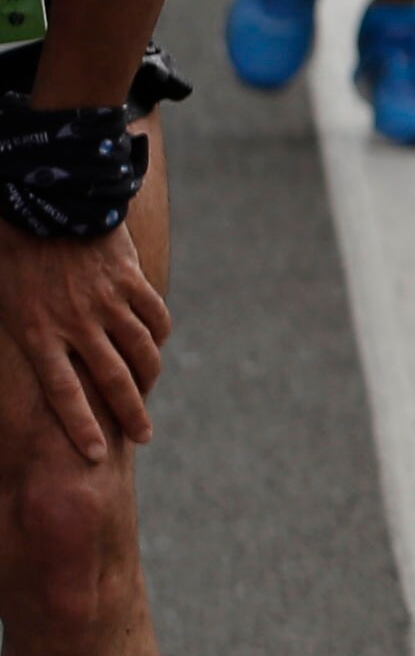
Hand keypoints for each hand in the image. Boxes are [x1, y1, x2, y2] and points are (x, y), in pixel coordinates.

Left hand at [0, 202, 167, 461]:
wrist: (44, 199)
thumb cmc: (12, 254)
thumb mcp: (4, 303)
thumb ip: (23, 335)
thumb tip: (35, 364)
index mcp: (38, 333)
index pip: (65, 393)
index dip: (82, 427)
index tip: (96, 455)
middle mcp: (77, 323)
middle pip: (112, 379)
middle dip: (130, 414)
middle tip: (144, 436)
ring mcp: (107, 301)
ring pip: (140, 349)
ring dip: (149, 377)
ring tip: (149, 392)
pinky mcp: (128, 279)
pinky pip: (153, 315)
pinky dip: (159, 334)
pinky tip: (157, 345)